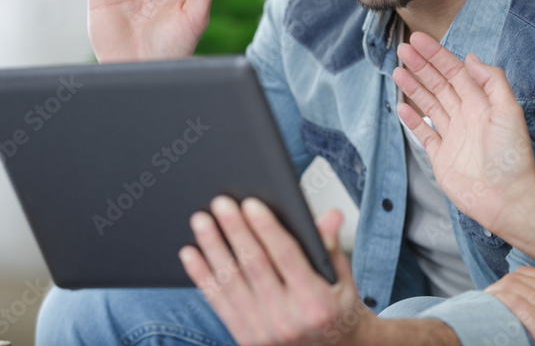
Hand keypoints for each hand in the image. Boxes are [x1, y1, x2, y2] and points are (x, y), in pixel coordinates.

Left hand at [180, 196, 375, 345]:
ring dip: (213, 248)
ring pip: (232, 281)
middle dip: (236, 230)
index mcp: (316, 301)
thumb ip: (330, 246)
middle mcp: (288, 319)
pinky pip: (219, 302)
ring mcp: (264, 331)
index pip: (287, 256)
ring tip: (201, 221)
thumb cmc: (336, 310)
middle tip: (221, 203)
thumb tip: (329, 215)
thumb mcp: (343, 280)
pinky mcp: (246, 338)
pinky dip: (202, 276)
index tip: (251, 203)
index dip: (267, 228)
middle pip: (255, 265)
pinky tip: (191, 254)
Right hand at [392, 32, 534, 233]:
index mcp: (481, 103)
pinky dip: (412, 119)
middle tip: (403, 49)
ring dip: (414, 87)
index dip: (436, 55)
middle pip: (439, 84)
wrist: (507, 199)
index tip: (417, 40)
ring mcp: (453, 136)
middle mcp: (466, 116)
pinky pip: (424, 133)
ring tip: (397, 71)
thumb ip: (492, 81)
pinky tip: (401, 105)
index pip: (455, 72)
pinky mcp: (442, 157)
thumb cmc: (512, 157)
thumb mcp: (509, 111)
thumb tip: (470, 57)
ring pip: (430, 104)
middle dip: (421, 65)